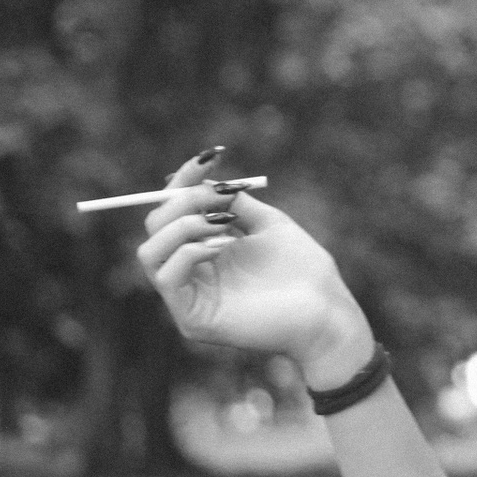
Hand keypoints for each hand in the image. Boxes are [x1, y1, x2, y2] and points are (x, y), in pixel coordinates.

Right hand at [135, 153, 369, 368]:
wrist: (326, 310)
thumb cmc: (305, 270)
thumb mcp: (268, 224)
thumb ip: (234, 203)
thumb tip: (205, 180)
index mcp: (207, 249)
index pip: (175, 210)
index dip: (185, 180)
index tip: (210, 157)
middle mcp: (192, 273)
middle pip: (155, 226)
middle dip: (183, 200)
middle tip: (218, 197)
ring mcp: (188, 298)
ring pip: (150, 251)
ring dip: (183, 225)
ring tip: (223, 223)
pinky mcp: (191, 319)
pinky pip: (166, 277)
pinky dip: (189, 252)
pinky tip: (222, 246)